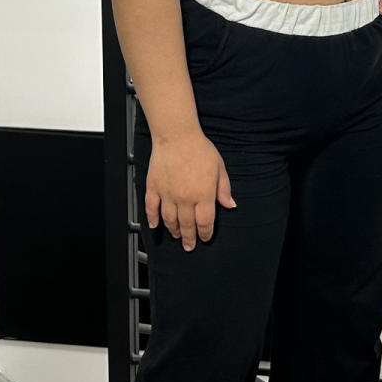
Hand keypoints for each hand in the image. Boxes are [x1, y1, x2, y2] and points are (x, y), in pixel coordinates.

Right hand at [145, 131, 235, 249]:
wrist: (176, 135)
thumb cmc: (199, 148)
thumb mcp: (219, 167)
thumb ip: (224, 189)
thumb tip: (230, 205)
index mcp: (203, 194)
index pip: (205, 222)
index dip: (206, 233)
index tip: (205, 237)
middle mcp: (185, 198)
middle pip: (187, 225)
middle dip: (189, 238)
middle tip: (189, 246)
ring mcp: (167, 194)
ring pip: (169, 219)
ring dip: (173, 230)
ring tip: (176, 235)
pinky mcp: (154, 187)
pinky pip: (151, 208)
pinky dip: (152, 219)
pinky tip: (155, 225)